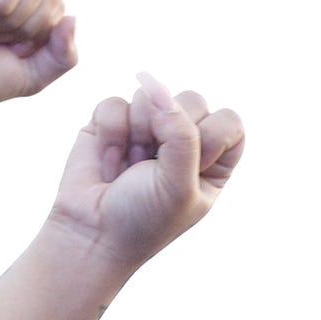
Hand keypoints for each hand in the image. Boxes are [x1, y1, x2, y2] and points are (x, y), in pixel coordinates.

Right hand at [45, 75, 244, 268]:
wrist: (91, 233)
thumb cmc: (143, 218)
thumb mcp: (178, 185)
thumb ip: (181, 134)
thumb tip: (157, 86)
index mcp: (215, 161)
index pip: (229, 121)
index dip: (209, 137)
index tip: (191, 167)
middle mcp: (185, 140)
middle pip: (192, 99)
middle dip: (167, 134)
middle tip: (151, 170)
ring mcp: (149, 127)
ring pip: (152, 94)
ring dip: (137, 135)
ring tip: (129, 167)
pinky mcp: (114, 122)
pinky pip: (115, 103)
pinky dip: (109, 134)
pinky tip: (108, 161)